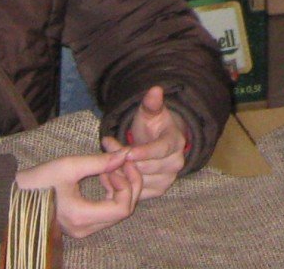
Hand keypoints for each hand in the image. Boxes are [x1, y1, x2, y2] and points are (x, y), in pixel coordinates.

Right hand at [14, 148, 140, 238]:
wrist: (15, 197)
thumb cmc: (38, 181)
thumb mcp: (69, 165)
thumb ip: (100, 161)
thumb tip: (125, 154)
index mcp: (81, 216)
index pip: (122, 208)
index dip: (128, 184)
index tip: (121, 163)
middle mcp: (84, 228)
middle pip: (123, 211)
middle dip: (127, 183)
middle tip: (121, 161)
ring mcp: (82, 229)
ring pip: (116, 211)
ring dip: (119, 187)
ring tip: (108, 166)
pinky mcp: (81, 224)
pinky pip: (106, 211)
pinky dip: (110, 192)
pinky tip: (102, 175)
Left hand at [100, 84, 190, 198]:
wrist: (156, 142)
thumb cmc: (151, 126)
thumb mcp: (149, 113)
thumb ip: (151, 104)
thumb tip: (155, 89)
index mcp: (176, 142)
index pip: (161, 149)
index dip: (144, 152)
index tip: (127, 152)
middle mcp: (176, 163)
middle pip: (147, 167)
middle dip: (124, 159)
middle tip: (107, 147)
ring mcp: (168, 178)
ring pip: (140, 181)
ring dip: (120, 172)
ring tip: (106, 159)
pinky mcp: (159, 190)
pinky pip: (138, 193)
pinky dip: (122, 185)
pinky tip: (111, 174)